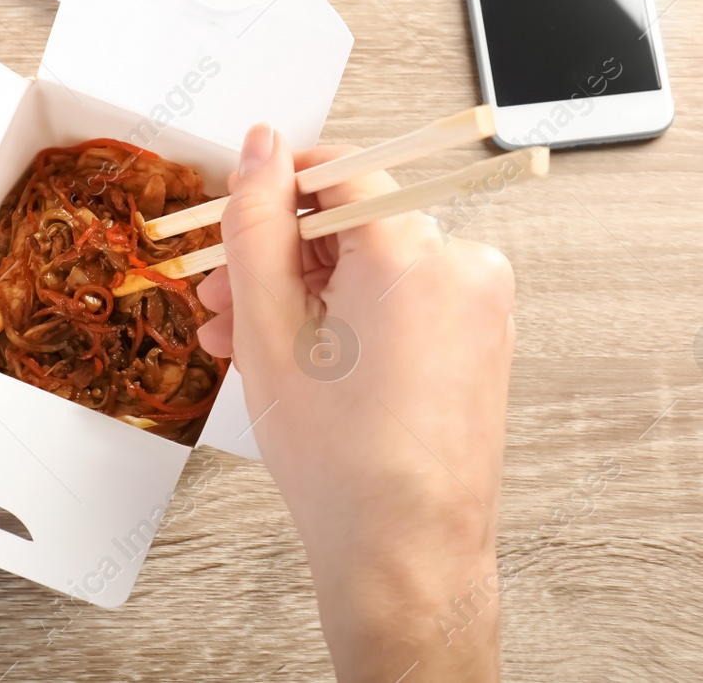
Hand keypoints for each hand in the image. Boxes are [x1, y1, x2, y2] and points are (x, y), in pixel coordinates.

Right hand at [197, 124, 514, 682]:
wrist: (406, 555)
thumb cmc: (342, 462)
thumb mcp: (269, 327)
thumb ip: (256, 222)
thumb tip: (260, 147)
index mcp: (413, 251)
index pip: (339, 171)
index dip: (274, 191)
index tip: (234, 220)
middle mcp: (462, 265)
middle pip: (352, 223)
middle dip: (277, 256)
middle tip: (221, 297)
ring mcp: (479, 304)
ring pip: (371, 264)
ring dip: (303, 291)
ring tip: (245, 341)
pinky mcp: (480, 337)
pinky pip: (402, 297)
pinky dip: (348, 314)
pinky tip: (296, 355)